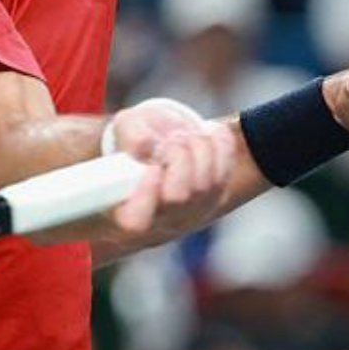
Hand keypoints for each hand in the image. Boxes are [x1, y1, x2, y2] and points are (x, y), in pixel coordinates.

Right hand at [108, 99, 236, 235]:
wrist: (163, 139)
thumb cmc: (136, 136)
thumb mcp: (127, 128)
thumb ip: (132, 137)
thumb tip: (147, 148)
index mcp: (123, 209)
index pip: (134, 221)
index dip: (146, 194)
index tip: (152, 165)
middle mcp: (157, 220)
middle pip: (177, 197)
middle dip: (178, 156)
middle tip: (171, 139)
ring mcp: (189, 214)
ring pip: (205, 186)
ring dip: (199, 148)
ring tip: (185, 134)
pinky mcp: (214, 201)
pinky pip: (225, 173)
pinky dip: (220, 146)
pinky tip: (207, 134)